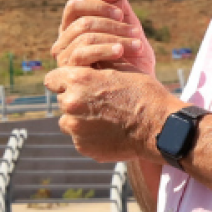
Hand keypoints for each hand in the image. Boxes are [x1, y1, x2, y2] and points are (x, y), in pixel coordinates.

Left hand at [44, 65, 181, 164]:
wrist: (159, 126)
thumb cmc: (143, 93)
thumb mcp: (120, 69)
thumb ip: (95, 68)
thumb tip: (83, 64)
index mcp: (78, 80)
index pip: (52, 79)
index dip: (63, 81)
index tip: (73, 83)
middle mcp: (71, 104)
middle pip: (62, 101)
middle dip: (75, 100)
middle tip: (97, 101)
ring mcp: (75, 128)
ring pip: (68, 121)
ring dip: (80, 119)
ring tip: (105, 117)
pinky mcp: (83, 146)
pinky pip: (80, 138)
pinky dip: (90, 135)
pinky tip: (109, 131)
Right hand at [52, 0, 155, 76]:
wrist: (142, 88)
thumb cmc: (133, 57)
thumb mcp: (128, 24)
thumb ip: (114, 0)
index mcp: (73, 28)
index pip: (74, 7)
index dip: (97, 5)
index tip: (120, 13)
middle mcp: (64, 44)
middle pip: (81, 22)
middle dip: (111, 25)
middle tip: (135, 31)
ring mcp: (65, 61)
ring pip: (83, 38)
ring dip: (114, 38)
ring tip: (137, 44)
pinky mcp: (70, 75)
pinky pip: (82, 54)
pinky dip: (105, 49)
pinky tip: (122, 52)